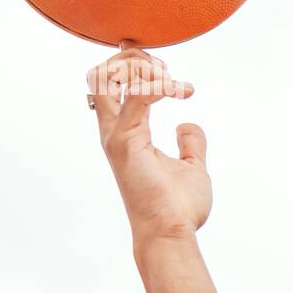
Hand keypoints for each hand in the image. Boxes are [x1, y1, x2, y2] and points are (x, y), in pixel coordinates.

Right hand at [87, 45, 209, 250]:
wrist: (172, 233)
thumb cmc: (178, 208)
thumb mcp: (191, 166)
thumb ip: (190, 144)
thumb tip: (187, 125)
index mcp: (125, 134)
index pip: (111, 86)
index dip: (131, 64)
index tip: (165, 67)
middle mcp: (114, 131)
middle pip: (101, 75)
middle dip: (131, 59)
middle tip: (164, 67)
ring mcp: (115, 136)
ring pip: (106, 79)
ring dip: (140, 67)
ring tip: (171, 78)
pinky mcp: (125, 143)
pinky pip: (136, 97)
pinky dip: (159, 86)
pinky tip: (181, 91)